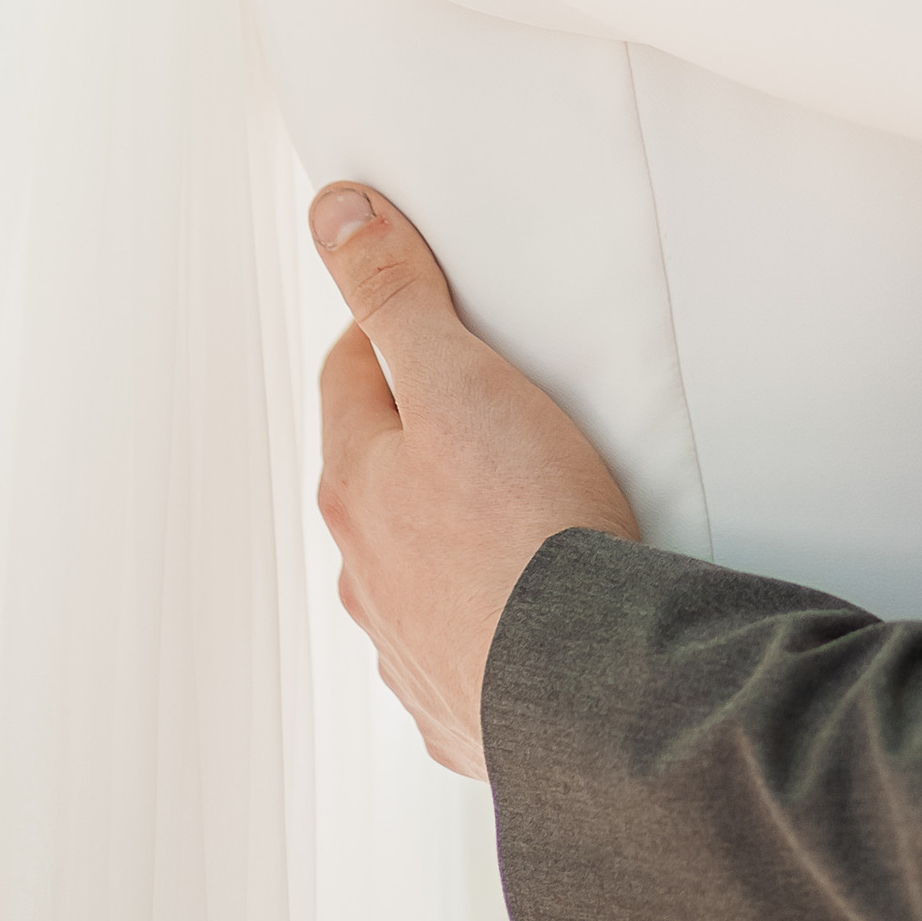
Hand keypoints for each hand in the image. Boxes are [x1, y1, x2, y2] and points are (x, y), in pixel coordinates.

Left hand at [309, 182, 639, 780]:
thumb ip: (397, 295)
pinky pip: (461, 641)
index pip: (351, 373)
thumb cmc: (527, 533)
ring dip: (447, 530)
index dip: (393, 330)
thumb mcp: (460, 379)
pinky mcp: (462, 704)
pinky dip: (486, 613)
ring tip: (523, 508)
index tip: (440, 316)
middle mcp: (364, 569)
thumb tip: (335, 216)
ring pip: (413, 561)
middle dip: (420, 430)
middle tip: (491, 402)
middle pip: (378, 470)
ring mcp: (407, 643)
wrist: (586, 689)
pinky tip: (534, 602)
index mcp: (357, 484)